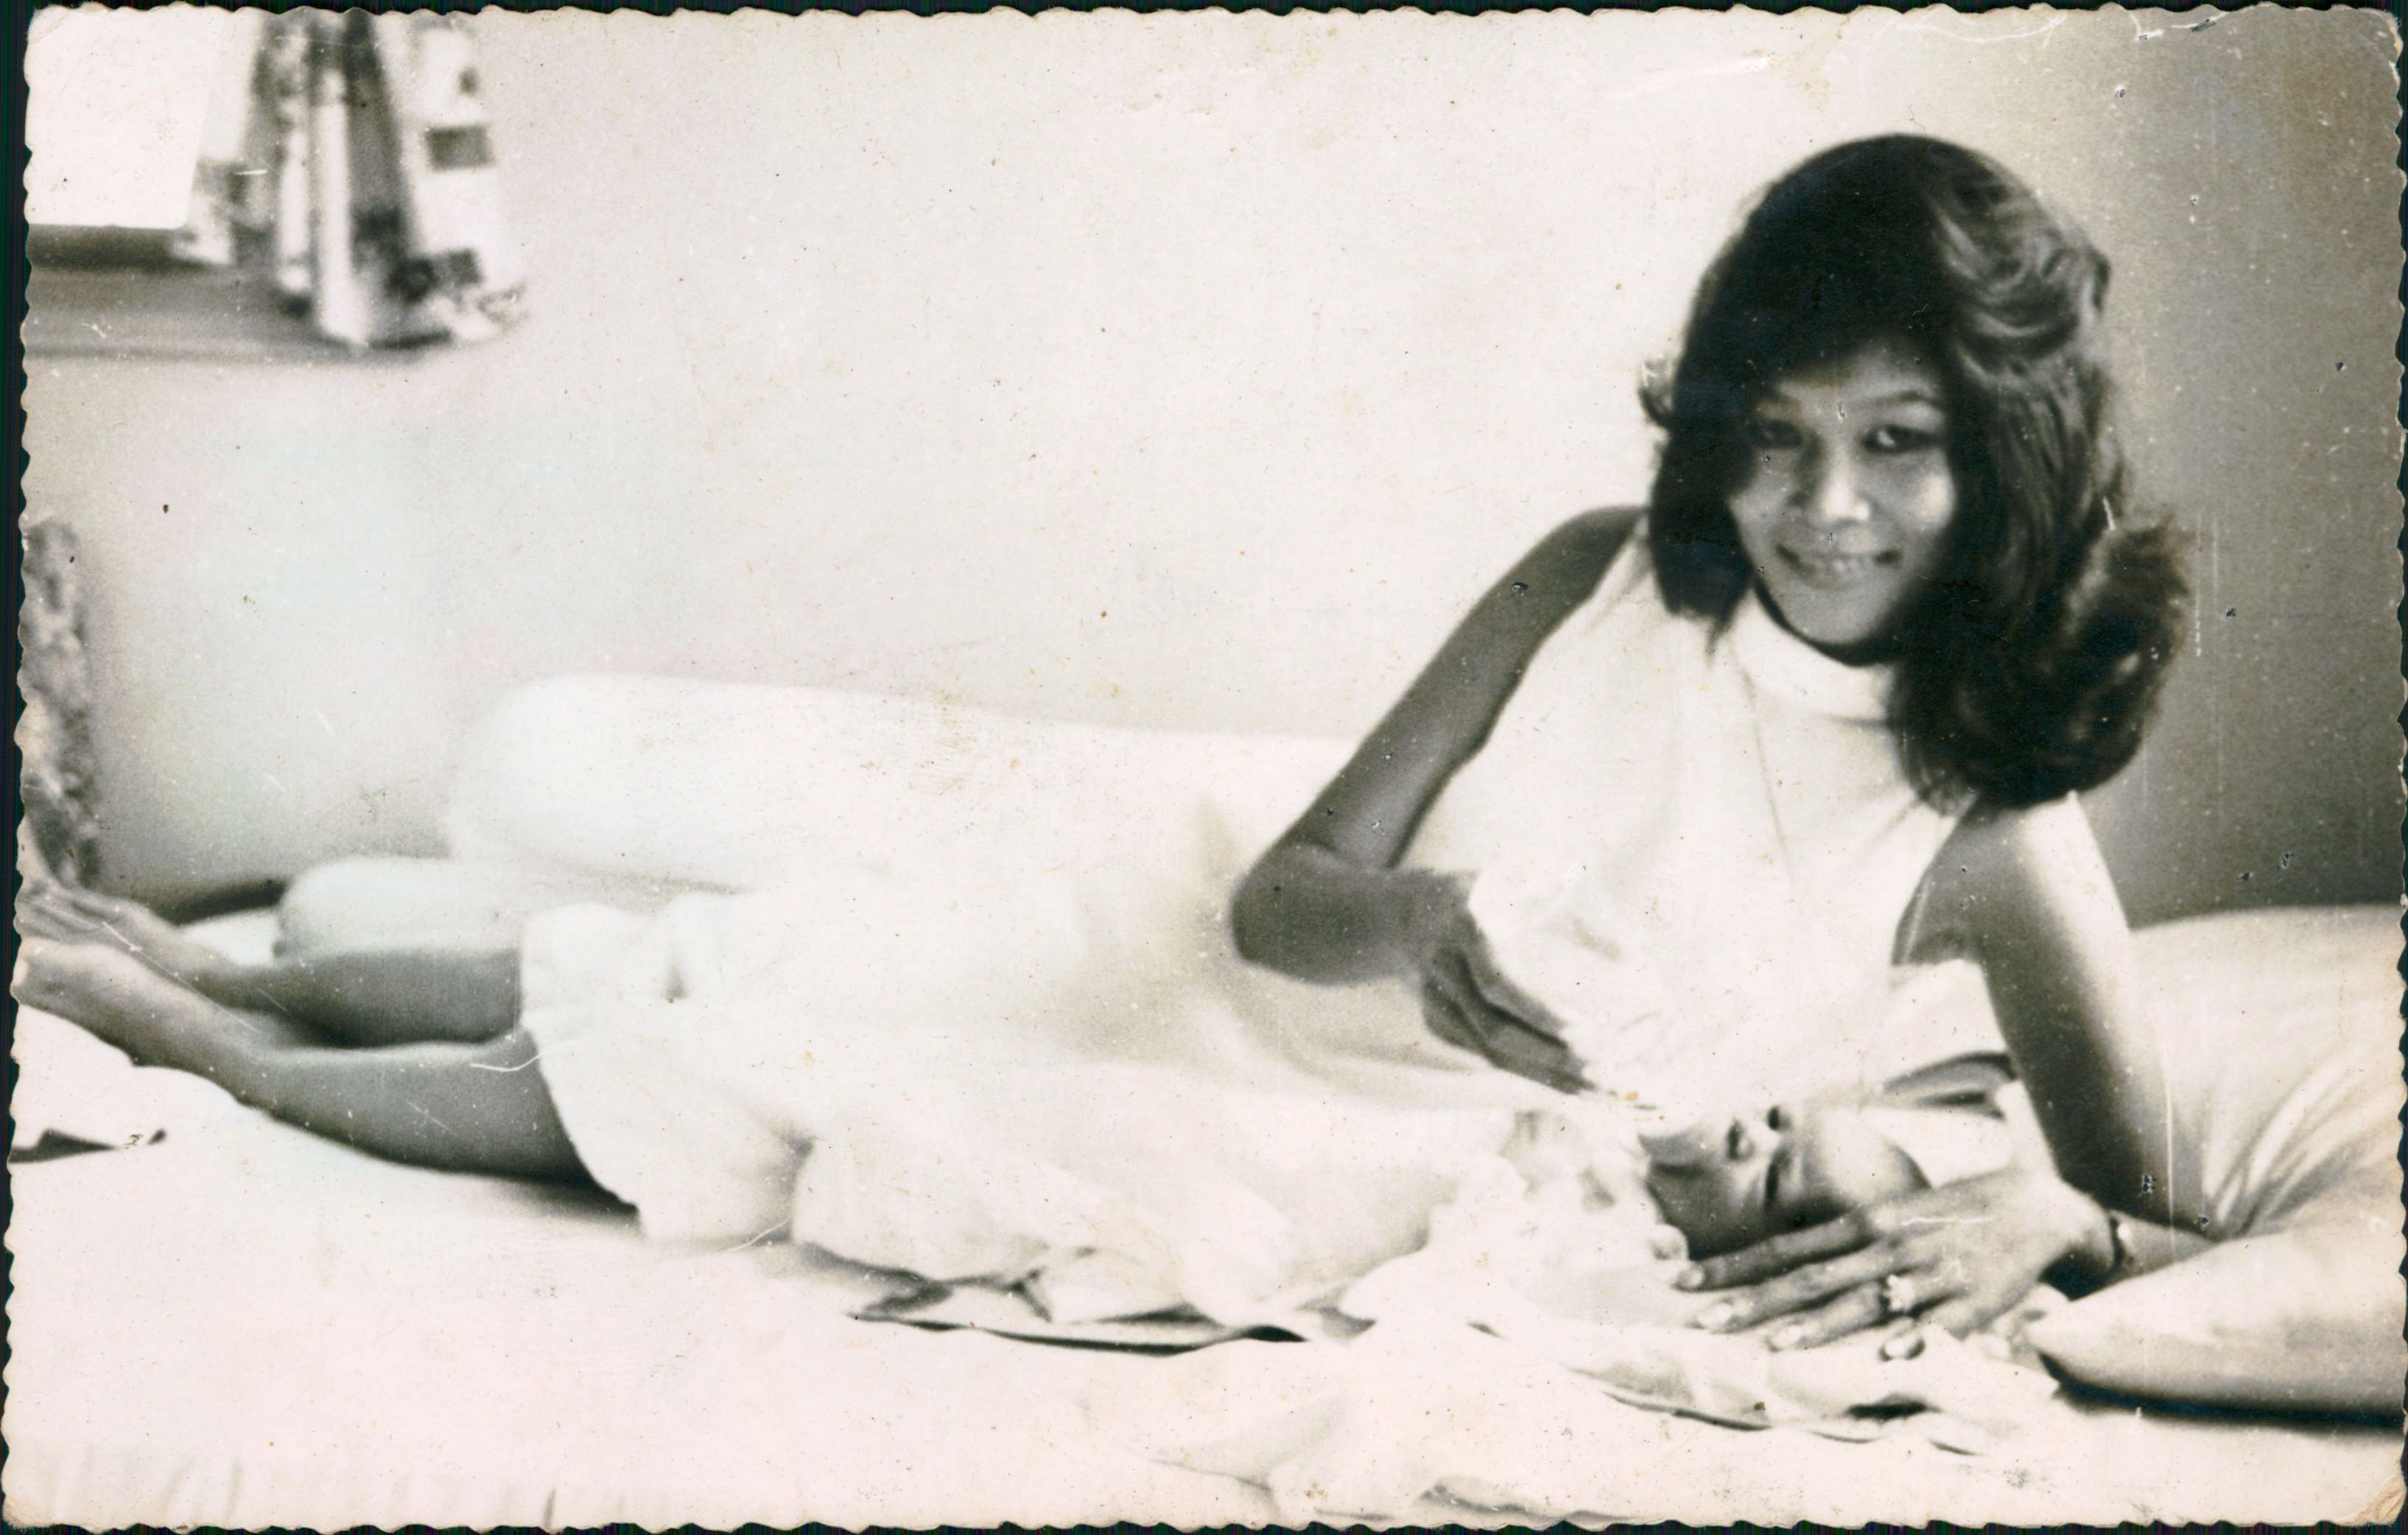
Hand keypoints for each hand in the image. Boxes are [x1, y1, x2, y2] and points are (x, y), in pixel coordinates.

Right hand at [1391, 870, 1588, 1094]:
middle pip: (1494, 1030)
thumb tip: (1624, 932)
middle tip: (1607, 1072)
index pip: (1497, 980)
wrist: (1410, 911)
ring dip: (1548, 1077)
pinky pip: (1488, 1058)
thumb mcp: (1514, 875)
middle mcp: (1444, 970)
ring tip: (1602, 1091)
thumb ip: (1555, 891)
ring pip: (1491, 1054)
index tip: (1583, 1026)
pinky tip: (1574, 1088)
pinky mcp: (1439, 1025)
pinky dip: (1532, 1075)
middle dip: (1552, 1057)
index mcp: (1465, 927)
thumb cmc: (1485, 890)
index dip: (1537, 1009)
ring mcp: (1436, 1003)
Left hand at [1673, 1166, 2109, 1352]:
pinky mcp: (1971, 1303)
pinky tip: (1885, 1358)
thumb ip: (1844, 1242)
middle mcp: (1886, 1247)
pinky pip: (1937, 1325)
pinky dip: (1911, 1340)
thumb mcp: (1891, 1216)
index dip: (1732, 1267)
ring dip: (1819, 1326)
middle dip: (1752, 1300)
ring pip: (1864, 1303)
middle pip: (1808, 1278)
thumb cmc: (1950, 1215)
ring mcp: (1927, 1276)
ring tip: (1775, 1346)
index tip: (1684, 1282)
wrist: (2034, 1207)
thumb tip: (1791, 1262)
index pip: (1784, 1249)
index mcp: (1863, 1224)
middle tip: (1702, 1319)